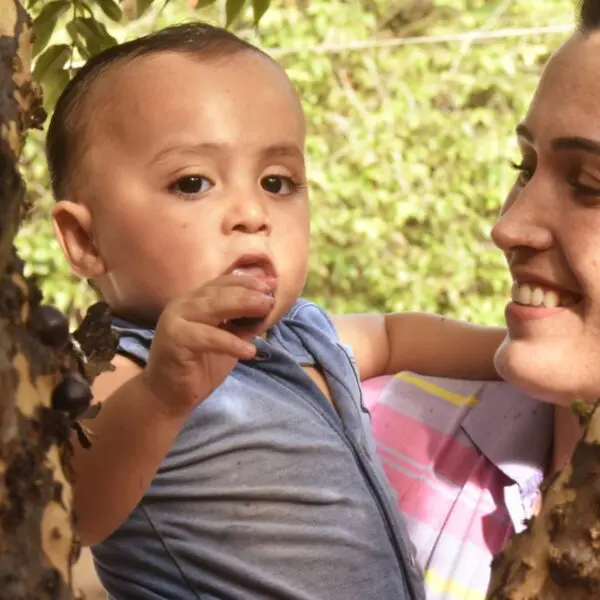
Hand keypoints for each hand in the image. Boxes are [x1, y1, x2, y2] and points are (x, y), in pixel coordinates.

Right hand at [141, 274, 274, 414]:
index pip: (222, 283)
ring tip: (266, 309)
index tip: (272, 285)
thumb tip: (268, 307)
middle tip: (271, 298)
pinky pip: (207, 337)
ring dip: (242, 306)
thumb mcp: (228, 340)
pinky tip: (249, 351)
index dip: (247, 281)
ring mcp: (175, 319)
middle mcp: (183, 304)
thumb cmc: (199, 368)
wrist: (168, 396)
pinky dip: (230, 342)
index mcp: (194, 301)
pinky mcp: (174, 339)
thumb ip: (242, 323)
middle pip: (219, 291)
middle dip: (248, 292)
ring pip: (212, 307)